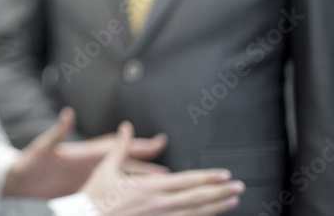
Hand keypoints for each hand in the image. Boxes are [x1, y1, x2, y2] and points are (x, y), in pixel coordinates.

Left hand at [4, 108, 167, 198]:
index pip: (115, 147)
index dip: (137, 144)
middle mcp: (89, 165)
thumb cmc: (28, 164)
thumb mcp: (42, 148)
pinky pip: (110, 193)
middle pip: (124, 163)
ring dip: (140, 181)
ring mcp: (87, 179)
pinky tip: (137, 201)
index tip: (159, 142)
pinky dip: (125, 195)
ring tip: (163, 185)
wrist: (16, 182)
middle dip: (147, 165)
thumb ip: (57, 132)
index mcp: (83, 153)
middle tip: (172, 168)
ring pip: (120, 180)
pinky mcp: (83, 192)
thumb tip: (67, 113)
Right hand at [81, 121, 244, 214]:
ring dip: (217, 207)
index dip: (207, 177)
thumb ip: (120, 148)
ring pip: (196, 213)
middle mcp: (160, 203)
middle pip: (197, 197)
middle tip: (238, 187)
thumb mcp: (106, 169)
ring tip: (232, 201)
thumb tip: (125, 127)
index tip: (224, 174)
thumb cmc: (96, 196)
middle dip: (220, 191)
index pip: (186, 181)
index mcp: (149, 186)